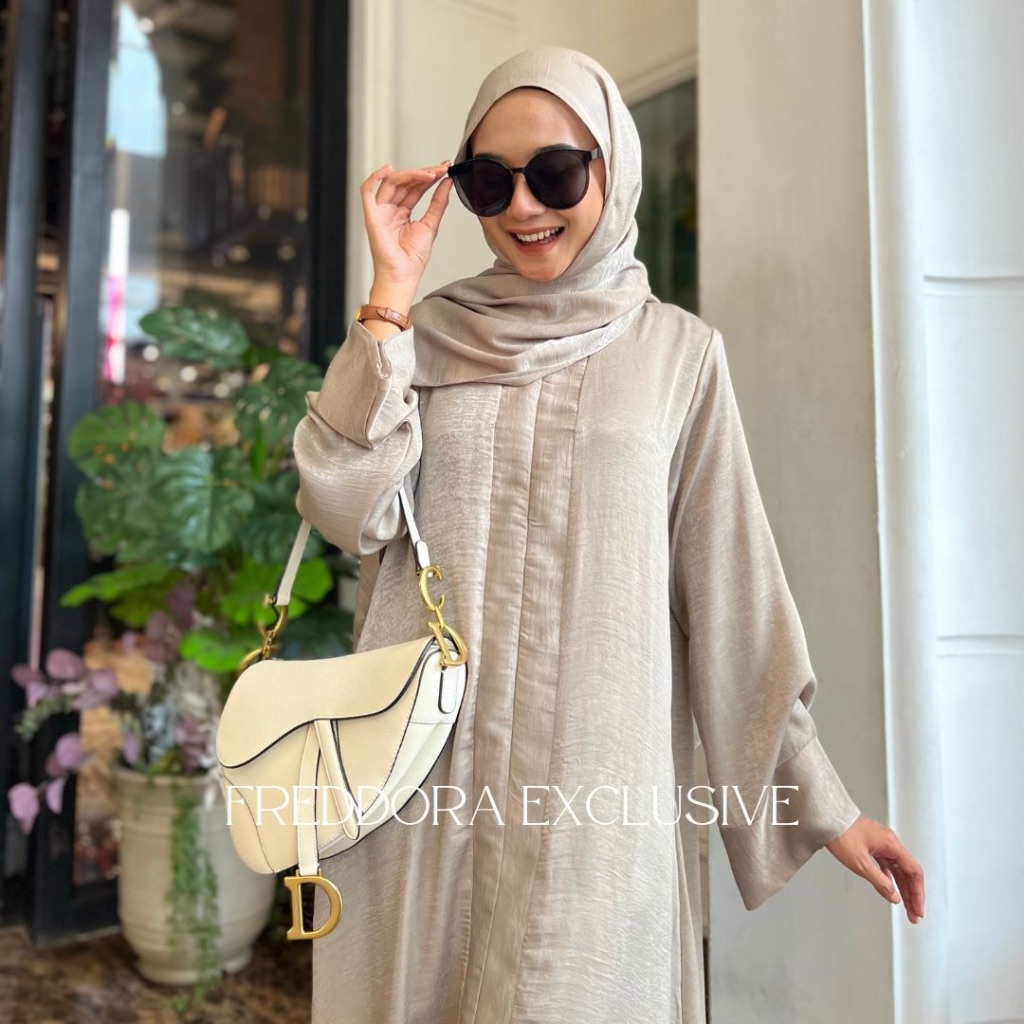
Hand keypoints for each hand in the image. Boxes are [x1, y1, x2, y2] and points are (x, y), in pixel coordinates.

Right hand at [360, 161, 452, 297]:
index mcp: (402, 213)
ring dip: (410, 174)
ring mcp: (380, 212)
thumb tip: (447, 183)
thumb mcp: (431, 225)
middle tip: (440, 169)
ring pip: (390, 183)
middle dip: (422, 174)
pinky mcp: (371, 216)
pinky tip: (388, 169)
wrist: (403, 276)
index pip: (414, 188)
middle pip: (404, 183)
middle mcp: (390, 210)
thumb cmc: (412, 260)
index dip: (429, 177)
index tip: (444, 169)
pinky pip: (367, 192)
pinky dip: (374, 178)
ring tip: (429, 173)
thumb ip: (438, 203)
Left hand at [826, 814, 924, 922]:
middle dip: (912, 894)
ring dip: (901, 887)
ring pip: (897, 868)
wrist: (825, 817)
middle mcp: (889, 842)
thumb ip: (880, 882)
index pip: (914, 872)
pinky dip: (889, 877)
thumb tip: (894, 897)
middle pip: (907, 871)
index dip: (918, 893)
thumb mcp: (860, 863)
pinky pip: (886, 863)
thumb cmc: (840, 834)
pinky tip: (889, 887)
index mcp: (891, 844)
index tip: (918, 910)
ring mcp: (881, 842)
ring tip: (904, 906)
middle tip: (913, 915)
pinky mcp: (871, 843)